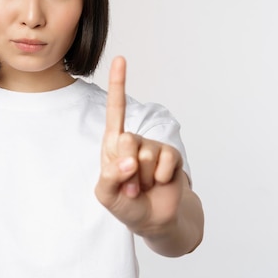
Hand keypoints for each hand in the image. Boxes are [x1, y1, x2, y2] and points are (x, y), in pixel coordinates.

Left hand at [94, 56, 184, 235]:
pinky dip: (160, 179)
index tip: (121, 59)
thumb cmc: (126, 203)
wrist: (154, 219)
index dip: (119, 84)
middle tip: (129, 184)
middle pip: (127, 140)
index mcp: (113, 144)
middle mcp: (133, 141)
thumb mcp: (106, 194)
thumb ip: (109, 177)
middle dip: (127, 168)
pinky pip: (165, 162)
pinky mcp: (171, 157)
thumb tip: (129, 162)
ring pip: (146, 155)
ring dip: (143, 178)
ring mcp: (153, 147)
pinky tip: (159, 184)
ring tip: (142, 186)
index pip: (116, 111)